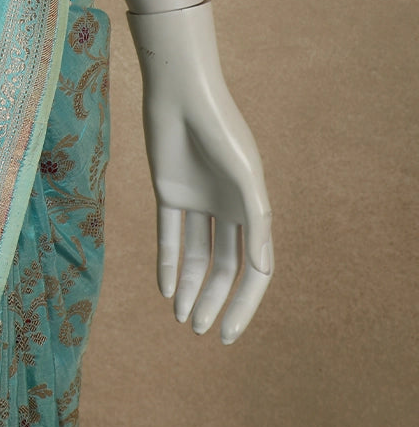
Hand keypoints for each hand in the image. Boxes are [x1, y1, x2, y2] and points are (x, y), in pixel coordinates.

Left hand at [130, 3, 272, 344]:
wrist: (181, 93)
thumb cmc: (220, 129)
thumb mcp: (245, 176)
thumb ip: (256, 223)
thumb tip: (263, 271)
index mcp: (252, 209)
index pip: (253, 269)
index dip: (243, 304)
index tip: (227, 333)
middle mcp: (226, 208)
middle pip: (222, 268)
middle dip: (212, 301)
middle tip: (198, 330)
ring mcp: (197, 201)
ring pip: (195, 256)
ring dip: (189, 288)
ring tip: (181, 318)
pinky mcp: (169, 192)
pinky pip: (169, 236)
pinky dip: (167, 263)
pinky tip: (164, 289)